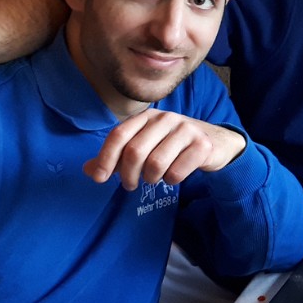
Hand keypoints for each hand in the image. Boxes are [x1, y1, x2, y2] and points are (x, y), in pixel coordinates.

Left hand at [83, 109, 245, 190]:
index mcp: (147, 116)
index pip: (119, 135)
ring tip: (154, 178)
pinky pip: (176, 172)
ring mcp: (186, 130)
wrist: (215, 143)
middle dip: (128, 175)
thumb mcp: (144, 146)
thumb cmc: (172, 145)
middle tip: (130, 185)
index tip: (100, 178)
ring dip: (151, 179)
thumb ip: (116, 157)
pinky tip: (175, 175)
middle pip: (135, 152)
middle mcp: (166, 118)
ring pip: (156, 164)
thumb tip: (87, 170)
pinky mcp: (202, 145)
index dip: (105, 158)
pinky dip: (171, 180)